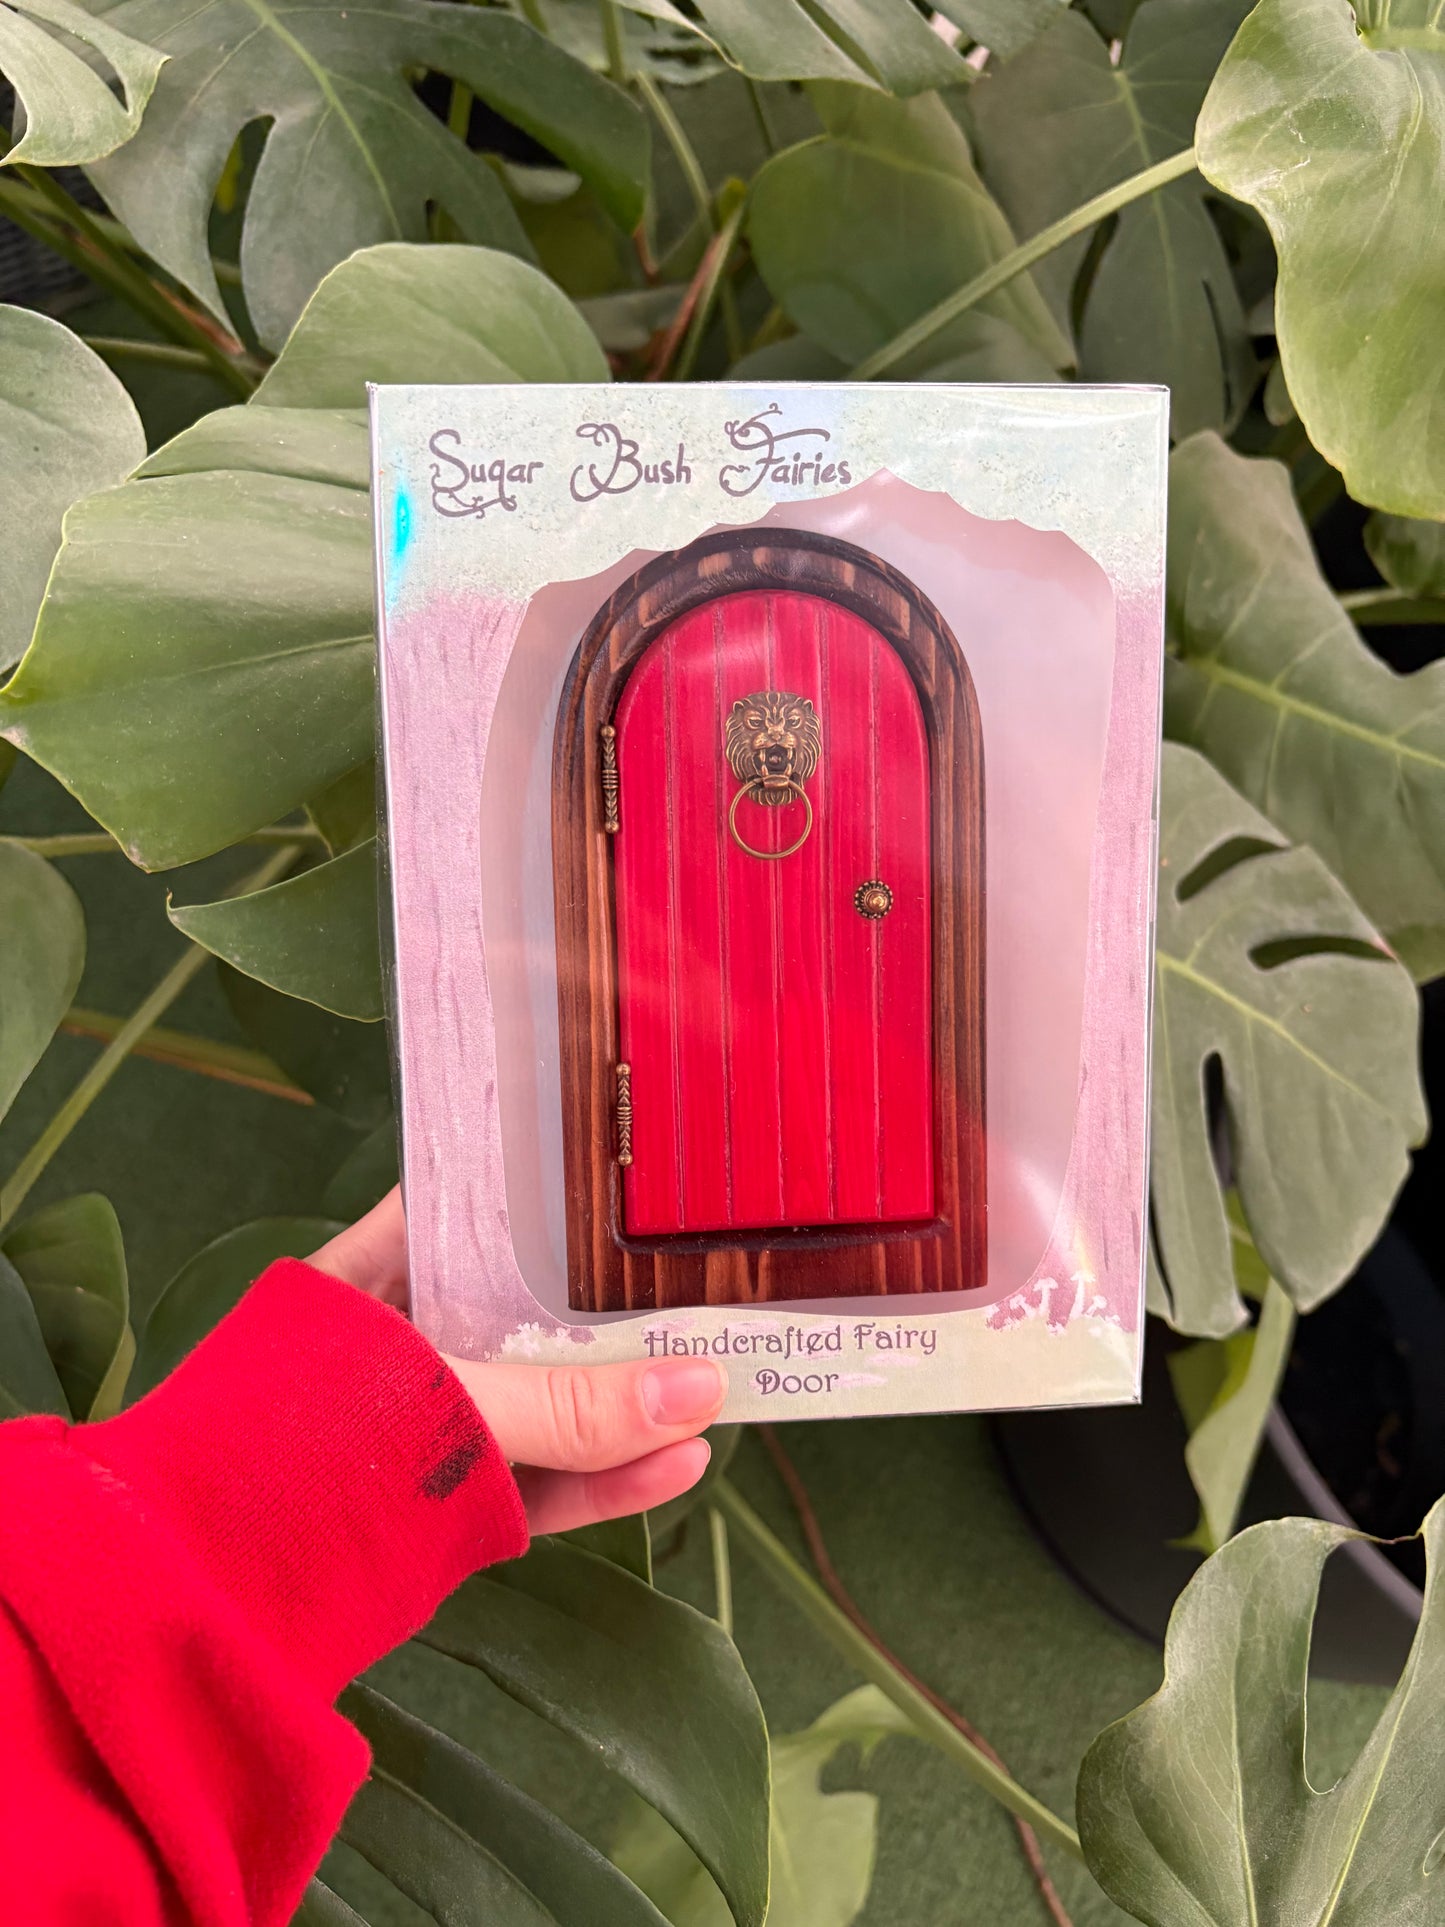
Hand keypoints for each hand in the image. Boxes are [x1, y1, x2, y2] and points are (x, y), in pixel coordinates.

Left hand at [310, 1191, 724, 1534]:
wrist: (205, 1598)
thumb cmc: (303, 1456)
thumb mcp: (451, 1408)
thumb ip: (573, 1408)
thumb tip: (703, 1390)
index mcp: (378, 1273)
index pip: (473, 1202)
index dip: (552, 1186)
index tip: (634, 1168)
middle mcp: (410, 1339)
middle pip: (530, 1308)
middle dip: (616, 1303)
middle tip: (708, 1274)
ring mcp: (433, 1424)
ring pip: (547, 1400)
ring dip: (628, 1401)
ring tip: (719, 1379)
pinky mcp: (454, 1503)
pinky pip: (544, 1479)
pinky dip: (608, 1477)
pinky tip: (679, 1463)